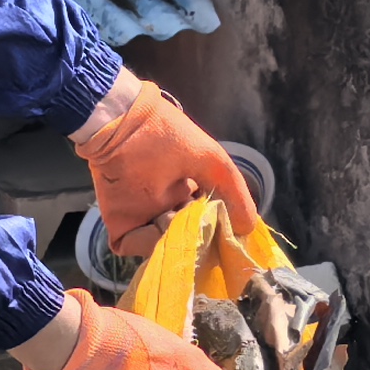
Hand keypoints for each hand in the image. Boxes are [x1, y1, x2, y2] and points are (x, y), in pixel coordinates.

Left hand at [70, 75, 260, 257]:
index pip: (208, 222)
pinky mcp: (120, 224)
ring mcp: (143, 218)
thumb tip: (248, 229)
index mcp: (189, 194)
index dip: (219, 231)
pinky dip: (147, 241)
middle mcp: (168, 208)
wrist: (120, 123)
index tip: (227, 237)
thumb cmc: (167, 137)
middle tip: (203, 232)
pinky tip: (157, 224)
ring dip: (174, 239)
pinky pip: (136, 245)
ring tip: (179, 221)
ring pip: (164, 246)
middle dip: (197, 239)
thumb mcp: (213, 163)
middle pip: (187, 239)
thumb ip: (235, 194)